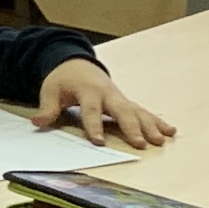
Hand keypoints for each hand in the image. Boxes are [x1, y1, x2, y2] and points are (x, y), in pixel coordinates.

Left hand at [34, 60, 173, 148]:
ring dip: (150, 126)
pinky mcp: (126, 101)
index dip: (94, 126)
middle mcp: (108, 94)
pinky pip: (144, 111)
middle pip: (122, 111)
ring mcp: (120, 97)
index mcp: (88, 91)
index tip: (98, 142)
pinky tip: (171, 131)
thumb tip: (37, 124)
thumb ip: (47, 108)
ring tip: (161, 141)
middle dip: (131, 128)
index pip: (91, 111)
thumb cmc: (64, 79)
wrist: (77, 63)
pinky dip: (158, 121)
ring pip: (138, 112)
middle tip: (140, 144)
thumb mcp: (50, 91)